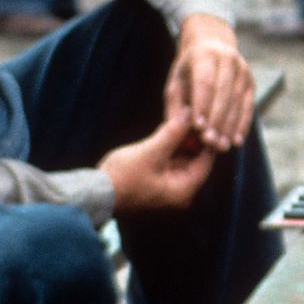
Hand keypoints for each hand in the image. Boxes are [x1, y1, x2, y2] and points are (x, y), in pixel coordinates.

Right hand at [98, 107, 215, 214]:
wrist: (94, 193)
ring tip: (187, 113)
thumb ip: (173, 132)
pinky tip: (174, 122)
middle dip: (196, 134)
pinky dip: (172, 142)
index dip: (209, 136)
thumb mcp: (151, 152)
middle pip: (196, 158)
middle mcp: (180, 190)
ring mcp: (168, 184)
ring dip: (184, 137)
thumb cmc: (122, 177)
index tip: (209, 115)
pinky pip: (171, 157)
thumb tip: (191, 112)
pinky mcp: (156, 177)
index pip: (207, 160)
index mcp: (184, 190)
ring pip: (184, 156)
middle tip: (198, 111)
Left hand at [164, 13, 254, 151]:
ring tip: (221, 146)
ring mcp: (243, 70)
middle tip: (209, 141)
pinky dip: (242, 124)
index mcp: (205, 54)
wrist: (212, 46)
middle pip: (223, 92)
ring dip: (229, 125)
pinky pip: (248, 106)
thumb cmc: (188, 70)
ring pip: (237, 101)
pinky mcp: (251, 83)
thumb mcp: (176, 82)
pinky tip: (236, 141)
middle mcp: (227, 59)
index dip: (202, 104)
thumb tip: (178, 130)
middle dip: (216, 119)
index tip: (197, 127)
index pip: (205, 81)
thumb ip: (175, 106)